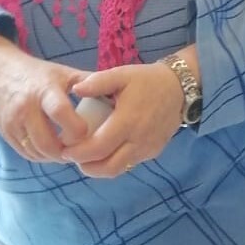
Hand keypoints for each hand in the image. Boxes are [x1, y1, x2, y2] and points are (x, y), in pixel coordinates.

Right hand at [0, 33, 90, 162]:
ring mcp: (13, 123)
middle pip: (48, 142)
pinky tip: (56, 150)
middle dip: (69, 151)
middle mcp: (25, 107)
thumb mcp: (65, 73)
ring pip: (38, 152)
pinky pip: (28, 154)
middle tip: (84, 150)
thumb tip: (119, 95)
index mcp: (44, 90)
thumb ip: (90, 84)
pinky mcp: (6, 134)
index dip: (76, 128)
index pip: (60, 112)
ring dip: (57, 156)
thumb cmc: (40, 75)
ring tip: (72, 151)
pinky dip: (44, 157)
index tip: (88, 133)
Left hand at [62, 60, 190, 177]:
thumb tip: (75, 90)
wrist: (180, 88)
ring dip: (99, 168)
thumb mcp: (122, 74)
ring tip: (86, 156)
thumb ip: (97, 82)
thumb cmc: (147, 80)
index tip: (64, 148)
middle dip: (85, 166)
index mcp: (128, 121)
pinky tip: (106, 150)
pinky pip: (129, 163)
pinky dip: (113, 162)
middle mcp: (139, 140)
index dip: (77, 153)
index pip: (98, 148)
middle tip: (72, 156)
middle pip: (107, 167)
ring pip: (118, 169)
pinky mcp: (153, 152)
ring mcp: (148, 149)